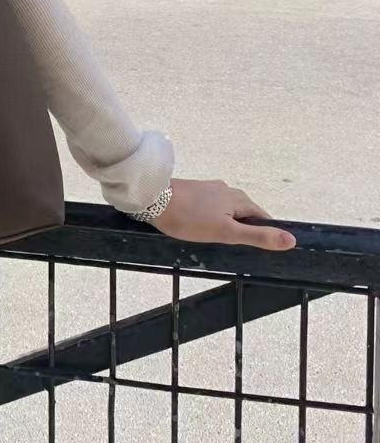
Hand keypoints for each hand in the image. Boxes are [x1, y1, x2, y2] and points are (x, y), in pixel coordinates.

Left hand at [152, 176, 295, 251]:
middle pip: (245, 215)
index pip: (263, 219)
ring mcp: (210, 189)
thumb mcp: (227, 232)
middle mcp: (227, 190)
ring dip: (227, 226)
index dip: (264, 235)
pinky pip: (212, 209)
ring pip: (227, 212)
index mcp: (239, 199)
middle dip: (244, 232)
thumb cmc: (190, 218)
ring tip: (218, 243)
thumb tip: (291, 240)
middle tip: (237, 252)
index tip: (260, 252)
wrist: (152, 198)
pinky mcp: (195, 192)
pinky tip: (203, 230)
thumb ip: (258, 236)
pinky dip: (213, 220)